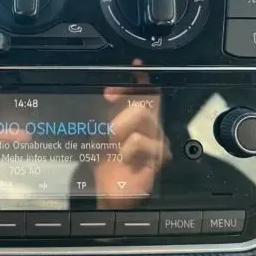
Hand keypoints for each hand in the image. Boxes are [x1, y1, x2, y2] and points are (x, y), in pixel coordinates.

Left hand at [93, 59, 170, 208]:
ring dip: (120, 127)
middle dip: (123, 95)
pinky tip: (125, 159)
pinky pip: (142, 140)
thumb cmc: (104, 161)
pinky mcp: (159, 157)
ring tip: (113, 142)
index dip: (142, 77)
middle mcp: (150, 126)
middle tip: (107, 98)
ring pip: (143, 116)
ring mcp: (157, 140)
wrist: (108, 190)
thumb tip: (99, 93)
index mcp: (136, 118)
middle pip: (144, 99)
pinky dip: (126, 149)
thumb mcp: (96, 131)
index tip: (135, 65)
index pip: (144, 92)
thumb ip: (101, 113)